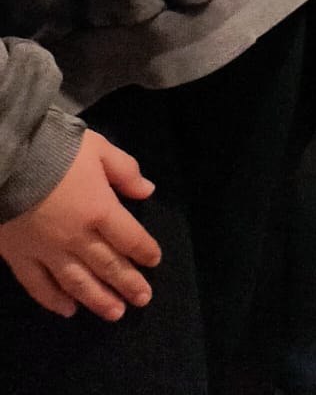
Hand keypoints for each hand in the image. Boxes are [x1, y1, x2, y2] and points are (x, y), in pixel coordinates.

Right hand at [0, 129, 159, 320]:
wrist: (10, 159)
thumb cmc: (58, 150)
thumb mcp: (100, 149)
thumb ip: (125, 171)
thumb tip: (148, 191)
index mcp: (100, 210)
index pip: (129, 237)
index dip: (145, 251)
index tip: (154, 261)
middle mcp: (77, 238)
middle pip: (108, 266)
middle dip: (128, 284)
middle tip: (143, 300)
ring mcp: (47, 252)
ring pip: (78, 283)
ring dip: (99, 300)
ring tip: (116, 313)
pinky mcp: (20, 258)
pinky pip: (39, 286)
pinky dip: (54, 301)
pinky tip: (68, 311)